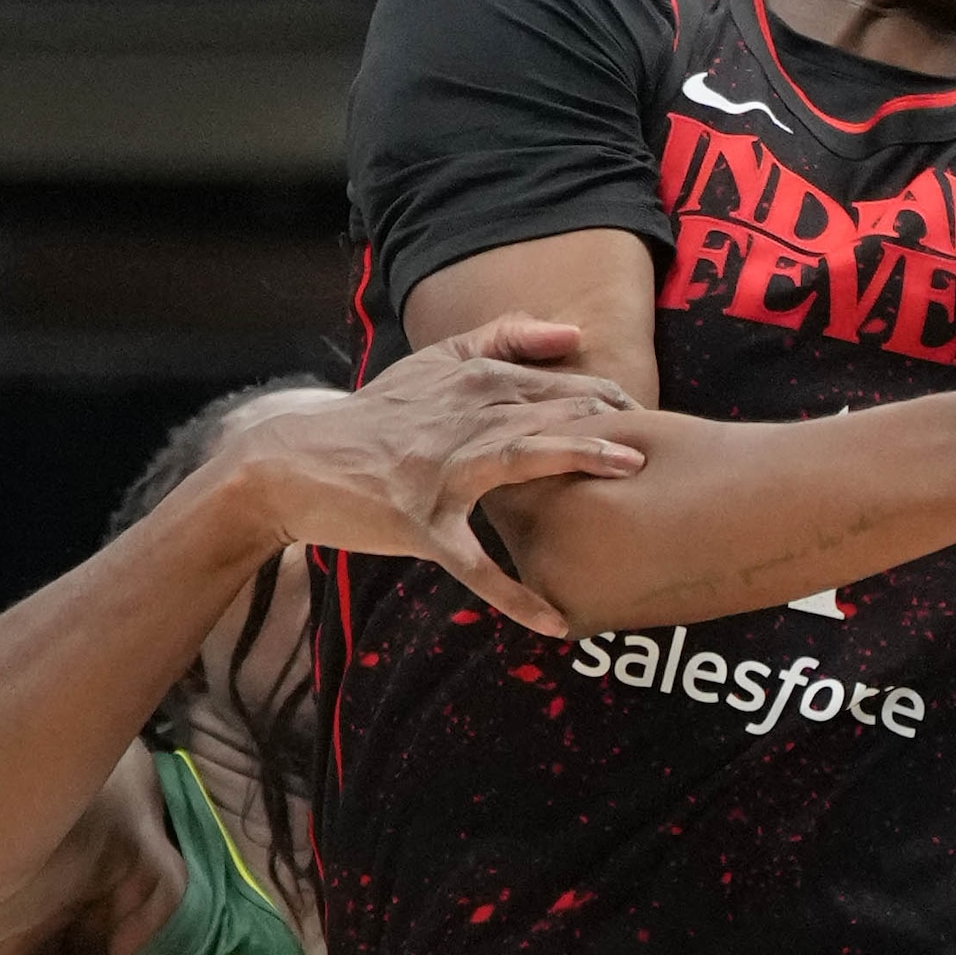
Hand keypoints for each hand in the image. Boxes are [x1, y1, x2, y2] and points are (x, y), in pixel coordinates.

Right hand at [228, 327, 646, 637]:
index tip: (645, 412)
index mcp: (468, 384)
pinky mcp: (418, 524)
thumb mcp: (433, 365)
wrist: (293, 462)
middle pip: (546, 410)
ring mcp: (439, 473)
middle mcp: (458, 421)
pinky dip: (513, 594)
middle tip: (662, 435)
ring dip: (575, 462)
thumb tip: (572, 333)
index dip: (604, 395)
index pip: (551, 383)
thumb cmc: (374, 419)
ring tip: (630, 471)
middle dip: (607, 419)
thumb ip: (501, 340)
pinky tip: (554, 621)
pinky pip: (474, 564)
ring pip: (516, 458)